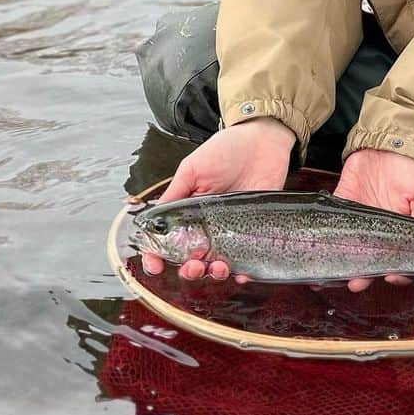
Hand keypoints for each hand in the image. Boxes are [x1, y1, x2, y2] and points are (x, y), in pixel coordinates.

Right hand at [141, 118, 293, 282]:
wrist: (262, 141)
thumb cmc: (226, 150)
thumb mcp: (192, 169)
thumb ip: (174, 195)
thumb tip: (150, 221)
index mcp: (189, 213)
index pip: (169, 241)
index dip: (158, 257)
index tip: (155, 266)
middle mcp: (208, 226)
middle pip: (193, 259)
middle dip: (189, 270)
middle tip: (194, 265)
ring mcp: (232, 230)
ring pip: (218, 264)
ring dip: (214, 273)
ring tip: (218, 266)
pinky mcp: (255, 231)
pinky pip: (248, 260)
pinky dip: (243, 273)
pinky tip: (241, 274)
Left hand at [334, 147, 413, 292]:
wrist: (392, 141)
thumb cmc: (413, 168)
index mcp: (398, 228)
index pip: (396, 257)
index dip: (393, 271)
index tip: (389, 278)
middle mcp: (377, 228)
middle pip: (368, 257)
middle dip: (362, 273)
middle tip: (356, 283)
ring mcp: (357, 217)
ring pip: (347, 246)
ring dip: (339, 262)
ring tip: (330, 276)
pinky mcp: (342, 202)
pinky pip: (330, 222)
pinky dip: (321, 237)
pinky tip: (316, 251)